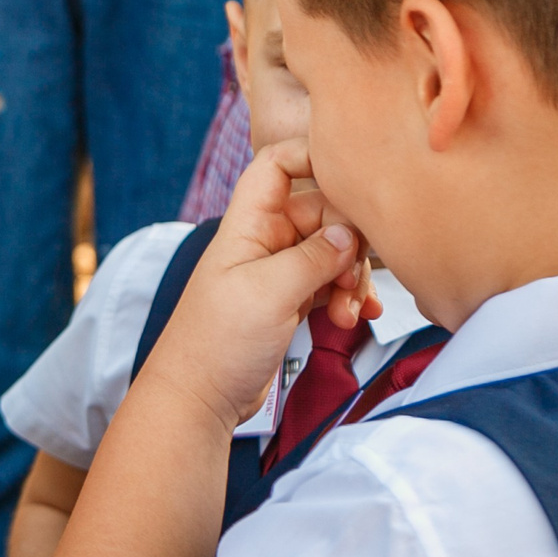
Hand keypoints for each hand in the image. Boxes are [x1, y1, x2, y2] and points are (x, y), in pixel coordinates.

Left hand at [139, 139, 373, 429]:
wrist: (199, 398)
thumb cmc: (218, 342)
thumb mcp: (269, 293)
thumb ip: (313, 258)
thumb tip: (351, 233)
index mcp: (248, 224)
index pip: (278, 164)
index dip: (313, 158)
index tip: (353, 179)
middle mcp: (264, 240)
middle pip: (322, 210)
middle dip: (349, 241)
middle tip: (352, 279)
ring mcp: (278, 270)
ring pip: (333, 250)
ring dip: (351, 277)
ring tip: (349, 312)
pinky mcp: (290, 299)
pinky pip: (331, 282)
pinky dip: (348, 296)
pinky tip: (357, 317)